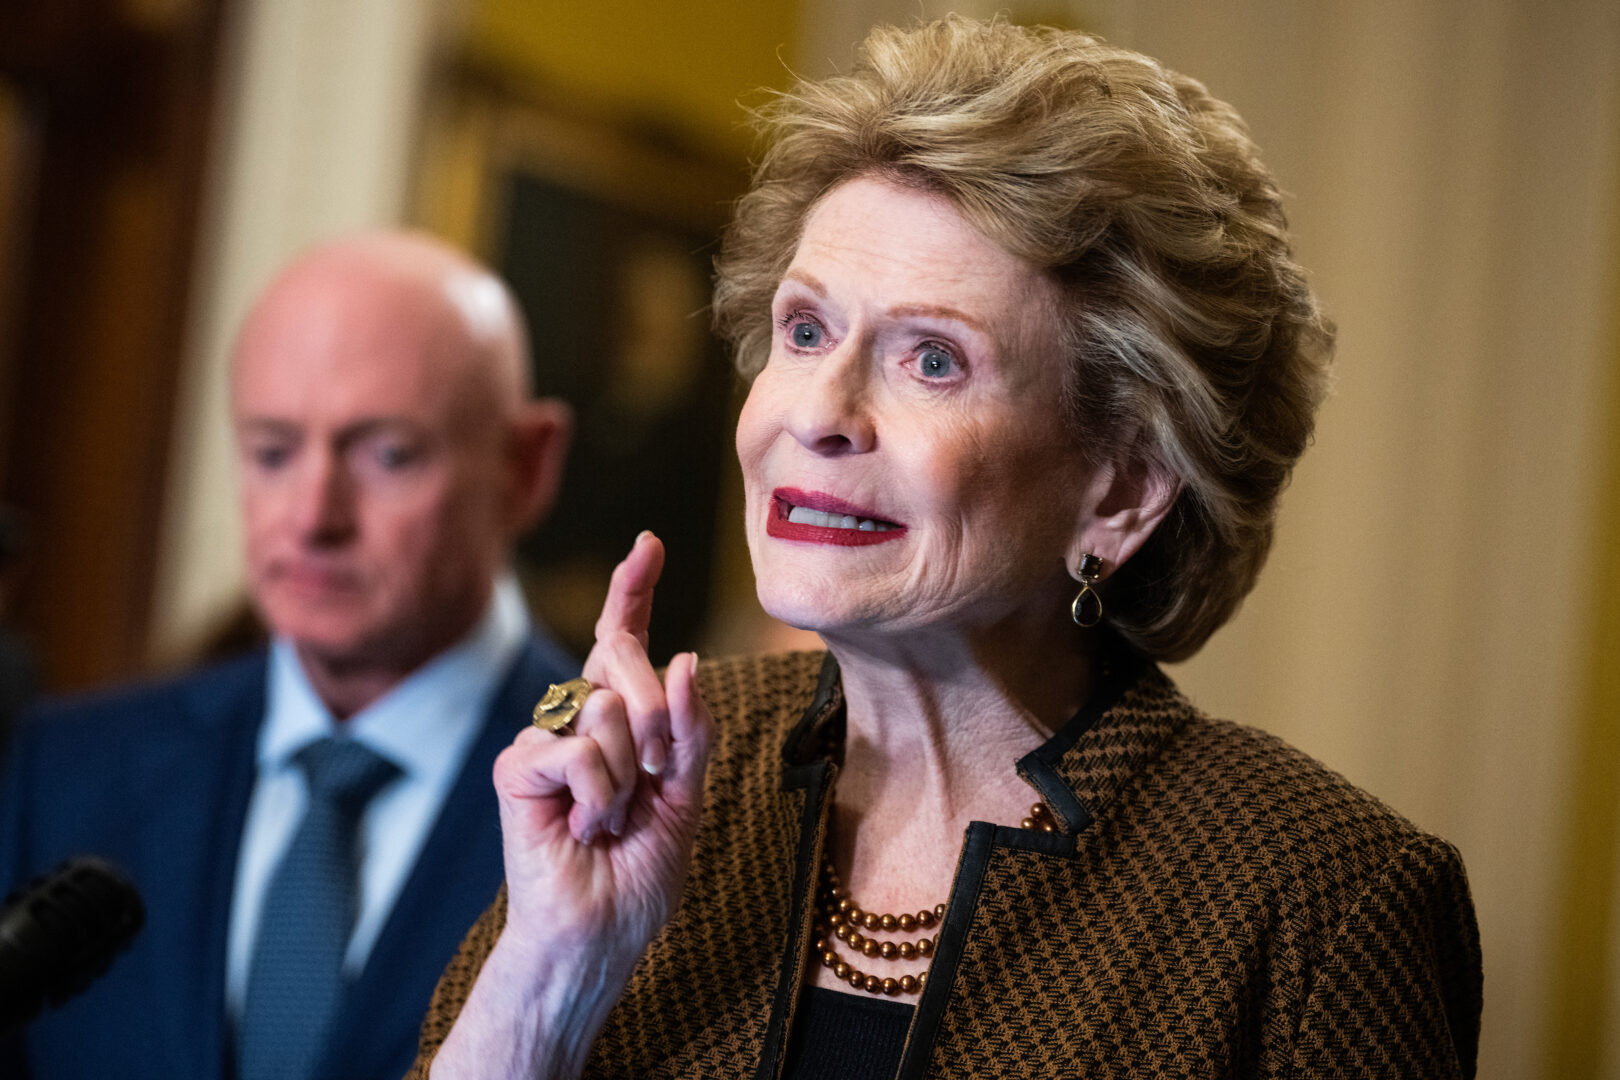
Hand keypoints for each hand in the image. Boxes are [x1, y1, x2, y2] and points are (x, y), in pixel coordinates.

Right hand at [492, 529, 714, 984]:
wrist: (601, 933)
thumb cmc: (640, 871)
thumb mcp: (688, 795)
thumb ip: (691, 729)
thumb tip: (686, 658)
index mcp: (621, 718)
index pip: (623, 639)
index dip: (633, 589)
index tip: (648, 543)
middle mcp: (578, 717)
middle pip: (622, 658)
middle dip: (659, 718)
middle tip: (654, 783)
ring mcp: (544, 737)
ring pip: (606, 708)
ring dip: (629, 775)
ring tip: (612, 820)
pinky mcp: (518, 766)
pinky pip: (578, 749)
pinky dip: (600, 796)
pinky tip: (585, 830)